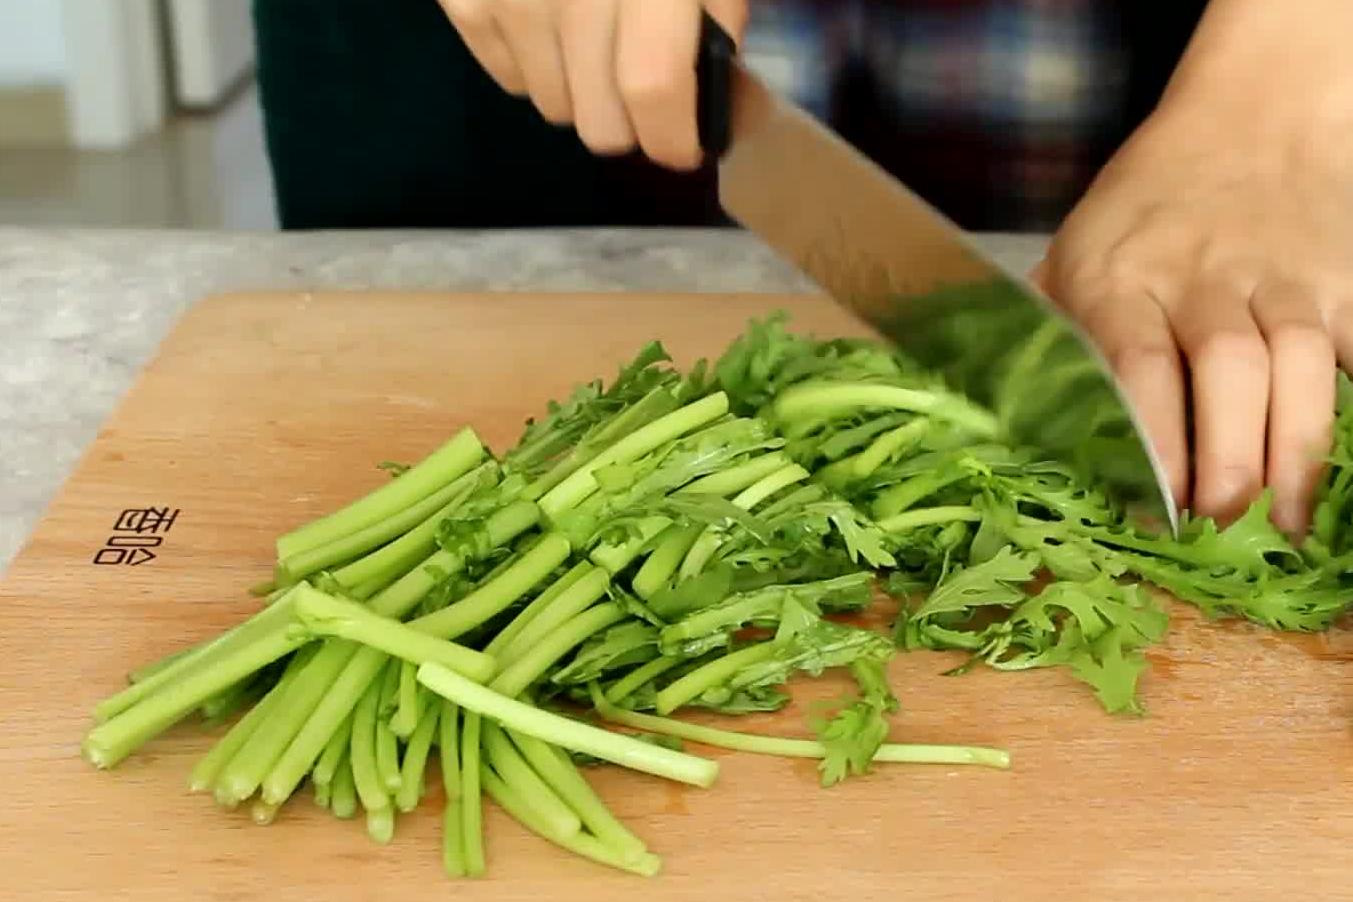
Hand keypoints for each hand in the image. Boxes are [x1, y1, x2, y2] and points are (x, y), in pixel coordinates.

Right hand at [435, 0, 747, 168]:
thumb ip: (713, 14)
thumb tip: (702, 92)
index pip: (651, 88)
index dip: (672, 137)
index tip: (684, 146)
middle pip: (598, 121)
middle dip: (631, 122)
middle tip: (644, 90)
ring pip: (553, 107)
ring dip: (582, 91)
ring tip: (596, 39)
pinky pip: (508, 78)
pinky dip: (537, 64)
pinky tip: (554, 19)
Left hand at [1034, 96, 1352, 533]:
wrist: (1254, 116)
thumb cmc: (1144, 204)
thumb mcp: (1074, 251)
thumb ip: (1045, 330)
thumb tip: (1001, 417)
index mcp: (1119, 276)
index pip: (1135, 362)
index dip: (1148, 439)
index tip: (1150, 508)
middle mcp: (1202, 276)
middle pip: (1227, 369)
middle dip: (1228, 459)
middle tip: (1221, 530)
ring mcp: (1280, 278)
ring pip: (1300, 366)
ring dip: (1295, 453)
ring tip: (1288, 530)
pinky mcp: (1343, 282)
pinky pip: (1352, 352)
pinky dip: (1350, 408)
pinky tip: (1337, 472)